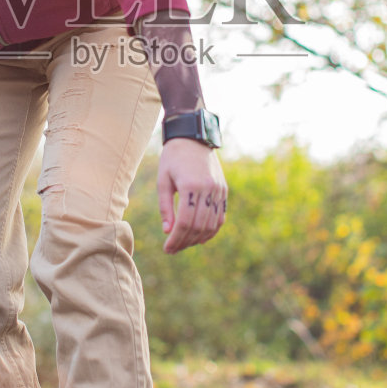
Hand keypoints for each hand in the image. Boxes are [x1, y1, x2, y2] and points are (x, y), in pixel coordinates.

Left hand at [157, 138, 227, 253]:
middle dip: (185, 241)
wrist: (193, 138)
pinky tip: (200, 237)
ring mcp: (218, 190)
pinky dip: (211, 230)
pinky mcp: (223, 190)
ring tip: (184, 244)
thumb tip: (167, 231)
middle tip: (173, 249)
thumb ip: (166, 207)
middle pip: (199, 226)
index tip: (167, 249)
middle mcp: (208, 189)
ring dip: (198, 238)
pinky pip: (220, 216)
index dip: (176, 239)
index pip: (185, 222)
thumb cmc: (173, 158)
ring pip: (211, 224)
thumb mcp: (163, 181)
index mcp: (191, 186)